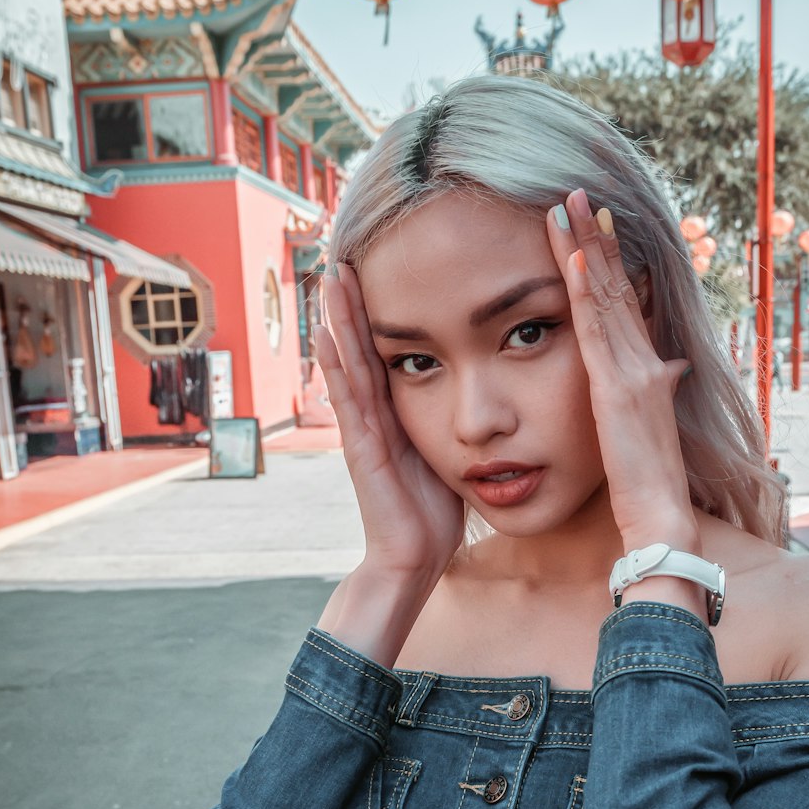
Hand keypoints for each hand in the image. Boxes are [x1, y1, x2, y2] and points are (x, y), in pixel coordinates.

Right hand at [313, 266, 465, 580]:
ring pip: (349, 361)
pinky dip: (335, 364)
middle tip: (343, 250)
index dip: (380, 309)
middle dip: (353, 300)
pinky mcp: (361, 447)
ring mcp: (362, 429)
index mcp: (396, 413)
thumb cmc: (434, 515)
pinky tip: (324, 333)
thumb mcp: (451, 456)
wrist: (413, 558)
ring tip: (330, 275)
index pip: (387, 348)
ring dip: (338, 319)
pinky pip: (348, 397)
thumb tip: (484, 404)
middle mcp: (374, 414)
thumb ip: (455, 426)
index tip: (378, 265)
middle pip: (361, 344)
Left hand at [545, 189, 699, 551]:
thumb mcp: (639, 438)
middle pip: (615, 289)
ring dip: (585, 247)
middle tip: (579, 193)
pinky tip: (569, 256)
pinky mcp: (616, 390)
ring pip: (604, 298)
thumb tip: (660, 376)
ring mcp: (633, 373)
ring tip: (568, 204)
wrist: (660, 519)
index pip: (623, 307)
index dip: (609, 264)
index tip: (594, 225)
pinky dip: (583, 289)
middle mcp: (644, 364)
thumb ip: (642, 403)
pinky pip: (594, 330)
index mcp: (646, 374)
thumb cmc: (646, 492)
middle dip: (596, 239)